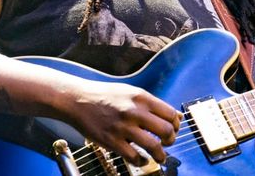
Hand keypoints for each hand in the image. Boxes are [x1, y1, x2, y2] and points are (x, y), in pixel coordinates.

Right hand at [57, 80, 182, 163]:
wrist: (78, 100)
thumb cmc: (105, 96)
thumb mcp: (131, 92)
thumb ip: (152, 104)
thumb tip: (175, 115)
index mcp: (141, 97)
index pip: (170, 113)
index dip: (176, 125)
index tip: (174, 129)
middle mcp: (134, 111)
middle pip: (166, 130)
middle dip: (171, 140)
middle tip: (168, 143)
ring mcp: (123, 127)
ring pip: (153, 146)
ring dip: (161, 155)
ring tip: (160, 157)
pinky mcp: (111, 141)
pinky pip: (134, 157)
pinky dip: (141, 161)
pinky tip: (141, 159)